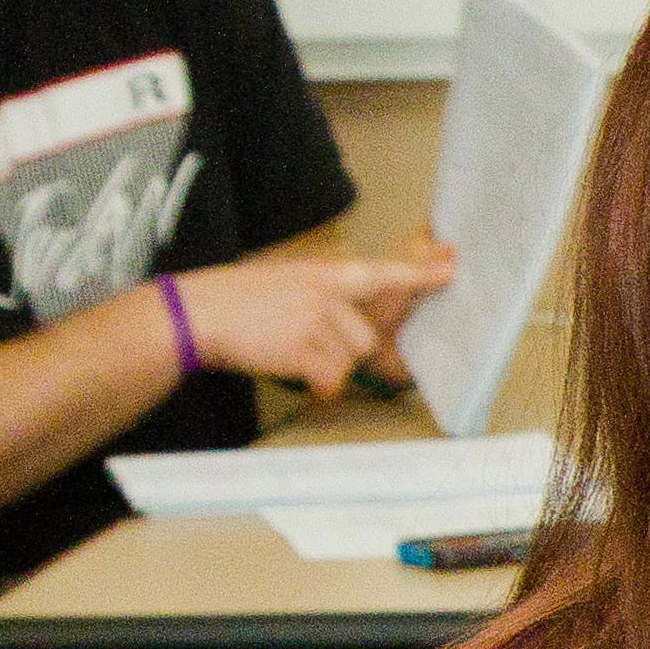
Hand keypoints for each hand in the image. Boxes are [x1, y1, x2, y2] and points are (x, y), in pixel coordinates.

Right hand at [169, 239, 458, 401]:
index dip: (420, 273)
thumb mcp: (288, 280)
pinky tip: (285, 363)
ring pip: (350, 358)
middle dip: (342, 348)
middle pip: (366, 338)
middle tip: (300, 337)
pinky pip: (330, 378)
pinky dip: (312, 382)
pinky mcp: (304, 347)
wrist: (194, 312)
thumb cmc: (239, 300)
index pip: (382, 273)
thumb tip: (357, 320)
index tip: (454, 266)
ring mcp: (315, 319)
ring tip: (286, 346)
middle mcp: (326, 293)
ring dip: (325, 364)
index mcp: (324, 273)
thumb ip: (326, 294)